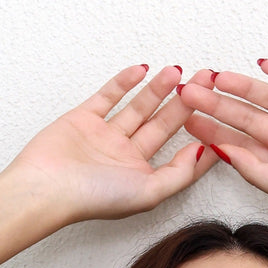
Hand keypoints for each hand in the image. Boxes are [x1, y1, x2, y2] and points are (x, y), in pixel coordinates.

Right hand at [2, 63, 216, 230]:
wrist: (45, 186)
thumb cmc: (93, 199)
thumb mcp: (148, 193)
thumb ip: (179, 174)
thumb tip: (205, 153)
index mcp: (142, 178)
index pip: (179, 155)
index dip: (201, 134)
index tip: (222, 115)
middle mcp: (126, 157)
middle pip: (163, 125)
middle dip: (186, 102)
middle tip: (207, 78)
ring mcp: (105, 136)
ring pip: (139, 107)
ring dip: (158, 89)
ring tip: (178, 70)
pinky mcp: (84, 118)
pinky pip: (109, 96)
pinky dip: (124, 82)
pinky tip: (142, 69)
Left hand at [179, 59, 267, 236]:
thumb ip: (257, 171)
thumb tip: (221, 152)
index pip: (238, 143)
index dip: (212, 130)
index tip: (185, 119)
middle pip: (247, 118)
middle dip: (218, 105)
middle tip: (189, 92)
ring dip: (243, 87)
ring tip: (216, 76)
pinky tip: (262, 64)